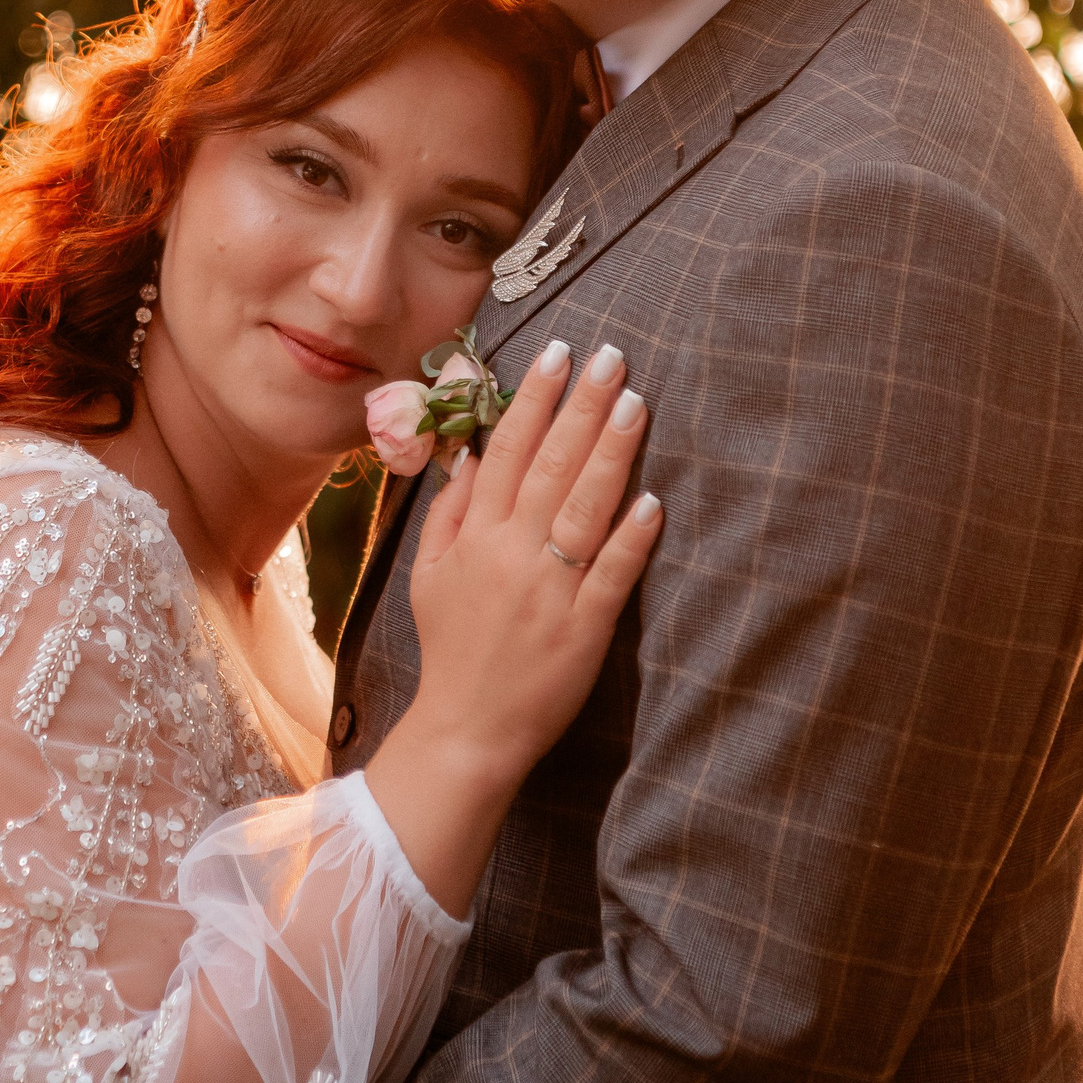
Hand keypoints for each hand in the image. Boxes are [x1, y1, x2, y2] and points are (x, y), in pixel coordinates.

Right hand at [412, 337, 659, 770]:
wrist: (466, 729)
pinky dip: (630, 537)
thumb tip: (471, 453)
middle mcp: (513, 554)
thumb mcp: (429, 574)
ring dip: (611, 453)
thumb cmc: (452, 648)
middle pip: (552, 466)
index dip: (534, 399)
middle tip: (610, 356)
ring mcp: (550, 590)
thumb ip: (450, 511)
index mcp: (476, 537)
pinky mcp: (584, 628)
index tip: (557, 353)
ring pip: (584, 509)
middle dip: (581, 406)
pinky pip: (611, 574)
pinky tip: (653, 499)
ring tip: (635, 402)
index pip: (508, 451)